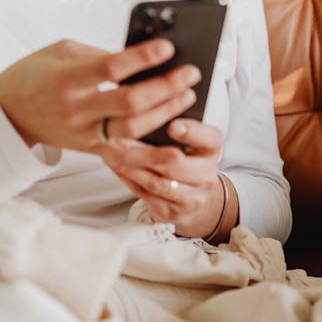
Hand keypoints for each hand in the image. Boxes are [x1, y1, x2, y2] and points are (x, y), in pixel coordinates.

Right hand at [0, 37, 199, 151]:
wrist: (8, 111)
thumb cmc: (35, 73)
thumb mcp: (61, 50)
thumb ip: (100, 54)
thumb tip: (141, 57)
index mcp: (66, 79)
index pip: (111, 69)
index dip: (142, 58)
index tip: (168, 47)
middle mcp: (76, 109)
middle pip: (129, 103)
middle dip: (165, 87)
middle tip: (190, 73)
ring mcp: (83, 133)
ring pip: (132, 132)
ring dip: (164, 115)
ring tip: (187, 97)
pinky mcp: (89, 149)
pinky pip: (124, 156)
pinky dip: (151, 155)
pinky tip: (175, 149)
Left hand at [103, 117, 236, 238]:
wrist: (193, 194)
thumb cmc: (184, 155)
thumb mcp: (188, 136)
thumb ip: (173, 123)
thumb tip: (144, 108)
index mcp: (211, 148)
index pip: (209, 138)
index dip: (191, 132)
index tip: (172, 125)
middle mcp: (207, 175)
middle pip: (174, 163)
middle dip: (142, 151)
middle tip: (118, 137)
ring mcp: (192, 198)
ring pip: (156, 182)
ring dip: (129, 166)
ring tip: (110, 151)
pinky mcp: (173, 213)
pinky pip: (146, 195)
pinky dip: (127, 178)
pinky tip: (114, 165)